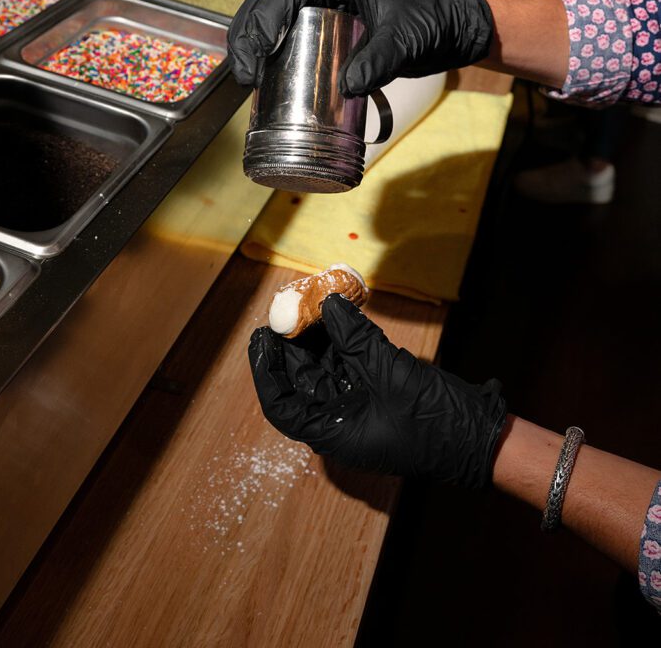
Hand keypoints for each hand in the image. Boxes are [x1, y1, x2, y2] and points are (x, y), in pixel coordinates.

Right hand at [227, 0, 493, 95]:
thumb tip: (349, 86)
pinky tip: (262, 86)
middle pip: (267, 6)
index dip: (268, 15)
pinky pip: (285, 48)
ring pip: (269, 26)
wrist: (444, 33)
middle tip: (248, 74)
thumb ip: (382, 57)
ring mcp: (317, 20)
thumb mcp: (407, 38)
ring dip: (250, 48)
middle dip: (248, 36)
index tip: (261, 48)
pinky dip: (268, 63)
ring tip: (248, 81)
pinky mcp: (320, 44)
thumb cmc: (428, 21)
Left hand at [248, 295, 506, 487]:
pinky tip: (341, 313)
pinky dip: (345, 341)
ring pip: (326, 371)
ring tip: (312, 304)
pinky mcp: (378, 394)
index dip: (267, 371)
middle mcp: (340, 423)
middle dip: (294, 345)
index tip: (262, 338)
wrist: (480, 439)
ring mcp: (359, 409)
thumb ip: (357, 338)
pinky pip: (351, 366)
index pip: (282, 406)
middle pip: (303, 382)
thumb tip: (330, 305)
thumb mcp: (390, 374)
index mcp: (334, 434)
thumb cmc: (433, 419)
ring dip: (319, 339)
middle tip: (288, 308)